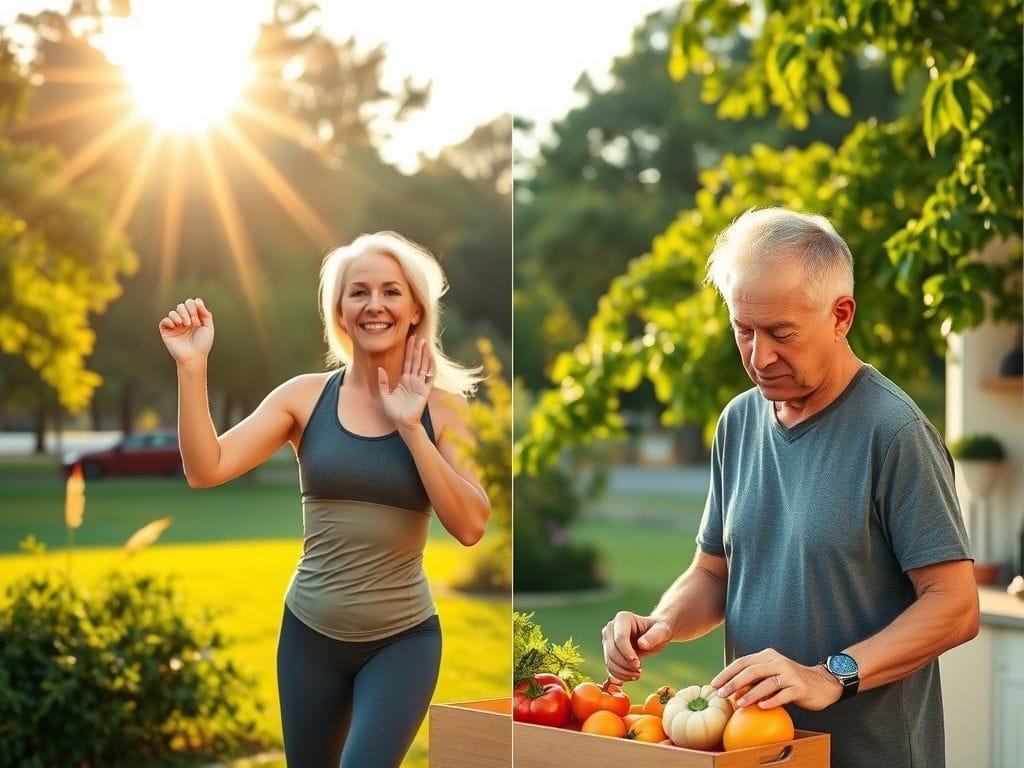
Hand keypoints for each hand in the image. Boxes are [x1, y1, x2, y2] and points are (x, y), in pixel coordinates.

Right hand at [158, 298, 213, 365]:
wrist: (194, 357)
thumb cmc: (203, 344)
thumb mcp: (208, 328)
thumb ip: (206, 314)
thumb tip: (198, 301)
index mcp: (194, 318)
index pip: (191, 303)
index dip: (195, 306)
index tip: (199, 317)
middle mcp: (184, 320)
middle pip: (182, 305)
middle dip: (189, 311)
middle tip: (193, 323)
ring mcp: (175, 325)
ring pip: (174, 311)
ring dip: (181, 315)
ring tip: (186, 325)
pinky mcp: (167, 331)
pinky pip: (165, 320)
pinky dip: (170, 321)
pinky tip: (176, 326)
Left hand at [378, 336, 433, 431]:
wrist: (403, 423)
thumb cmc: (394, 412)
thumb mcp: (385, 395)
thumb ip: (383, 382)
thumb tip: (380, 368)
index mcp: (405, 380)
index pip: (408, 361)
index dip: (409, 350)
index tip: (410, 338)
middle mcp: (414, 380)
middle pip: (416, 360)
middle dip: (417, 348)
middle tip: (418, 335)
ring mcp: (420, 384)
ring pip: (423, 365)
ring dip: (425, 354)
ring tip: (425, 342)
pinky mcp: (425, 390)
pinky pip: (429, 375)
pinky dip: (431, 365)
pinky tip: (431, 356)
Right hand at [601, 611, 673, 683]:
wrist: (654, 634)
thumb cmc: (658, 630)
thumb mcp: (662, 631)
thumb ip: (653, 636)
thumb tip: (642, 644)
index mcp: (622, 618)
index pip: (620, 638)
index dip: (627, 653)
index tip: (638, 664)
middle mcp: (611, 627)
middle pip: (612, 651)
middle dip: (625, 664)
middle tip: (639, 671)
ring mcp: (608, 640)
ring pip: (609, 661)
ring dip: (622, 672)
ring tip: (637, 674)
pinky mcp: (608, 651)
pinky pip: (609, 667)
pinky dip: (619, 675)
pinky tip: (631, 676)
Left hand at [711, 648, 842, 710]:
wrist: (821, 683)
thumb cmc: (790, 680)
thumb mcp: (771, 674)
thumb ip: (754, 678)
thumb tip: (730, 689)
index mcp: (767, 656)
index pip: (743, 662)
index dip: (727, 673)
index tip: (714, 684)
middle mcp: (778, 662)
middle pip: (752, 671)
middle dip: (734, 682)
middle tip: (721, 694)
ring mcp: (790, 674)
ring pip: (767, 683)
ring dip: (751, 693)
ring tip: (739, 703)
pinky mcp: (800, 688)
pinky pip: (784, 694)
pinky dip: (772, 700)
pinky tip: (762, 707)